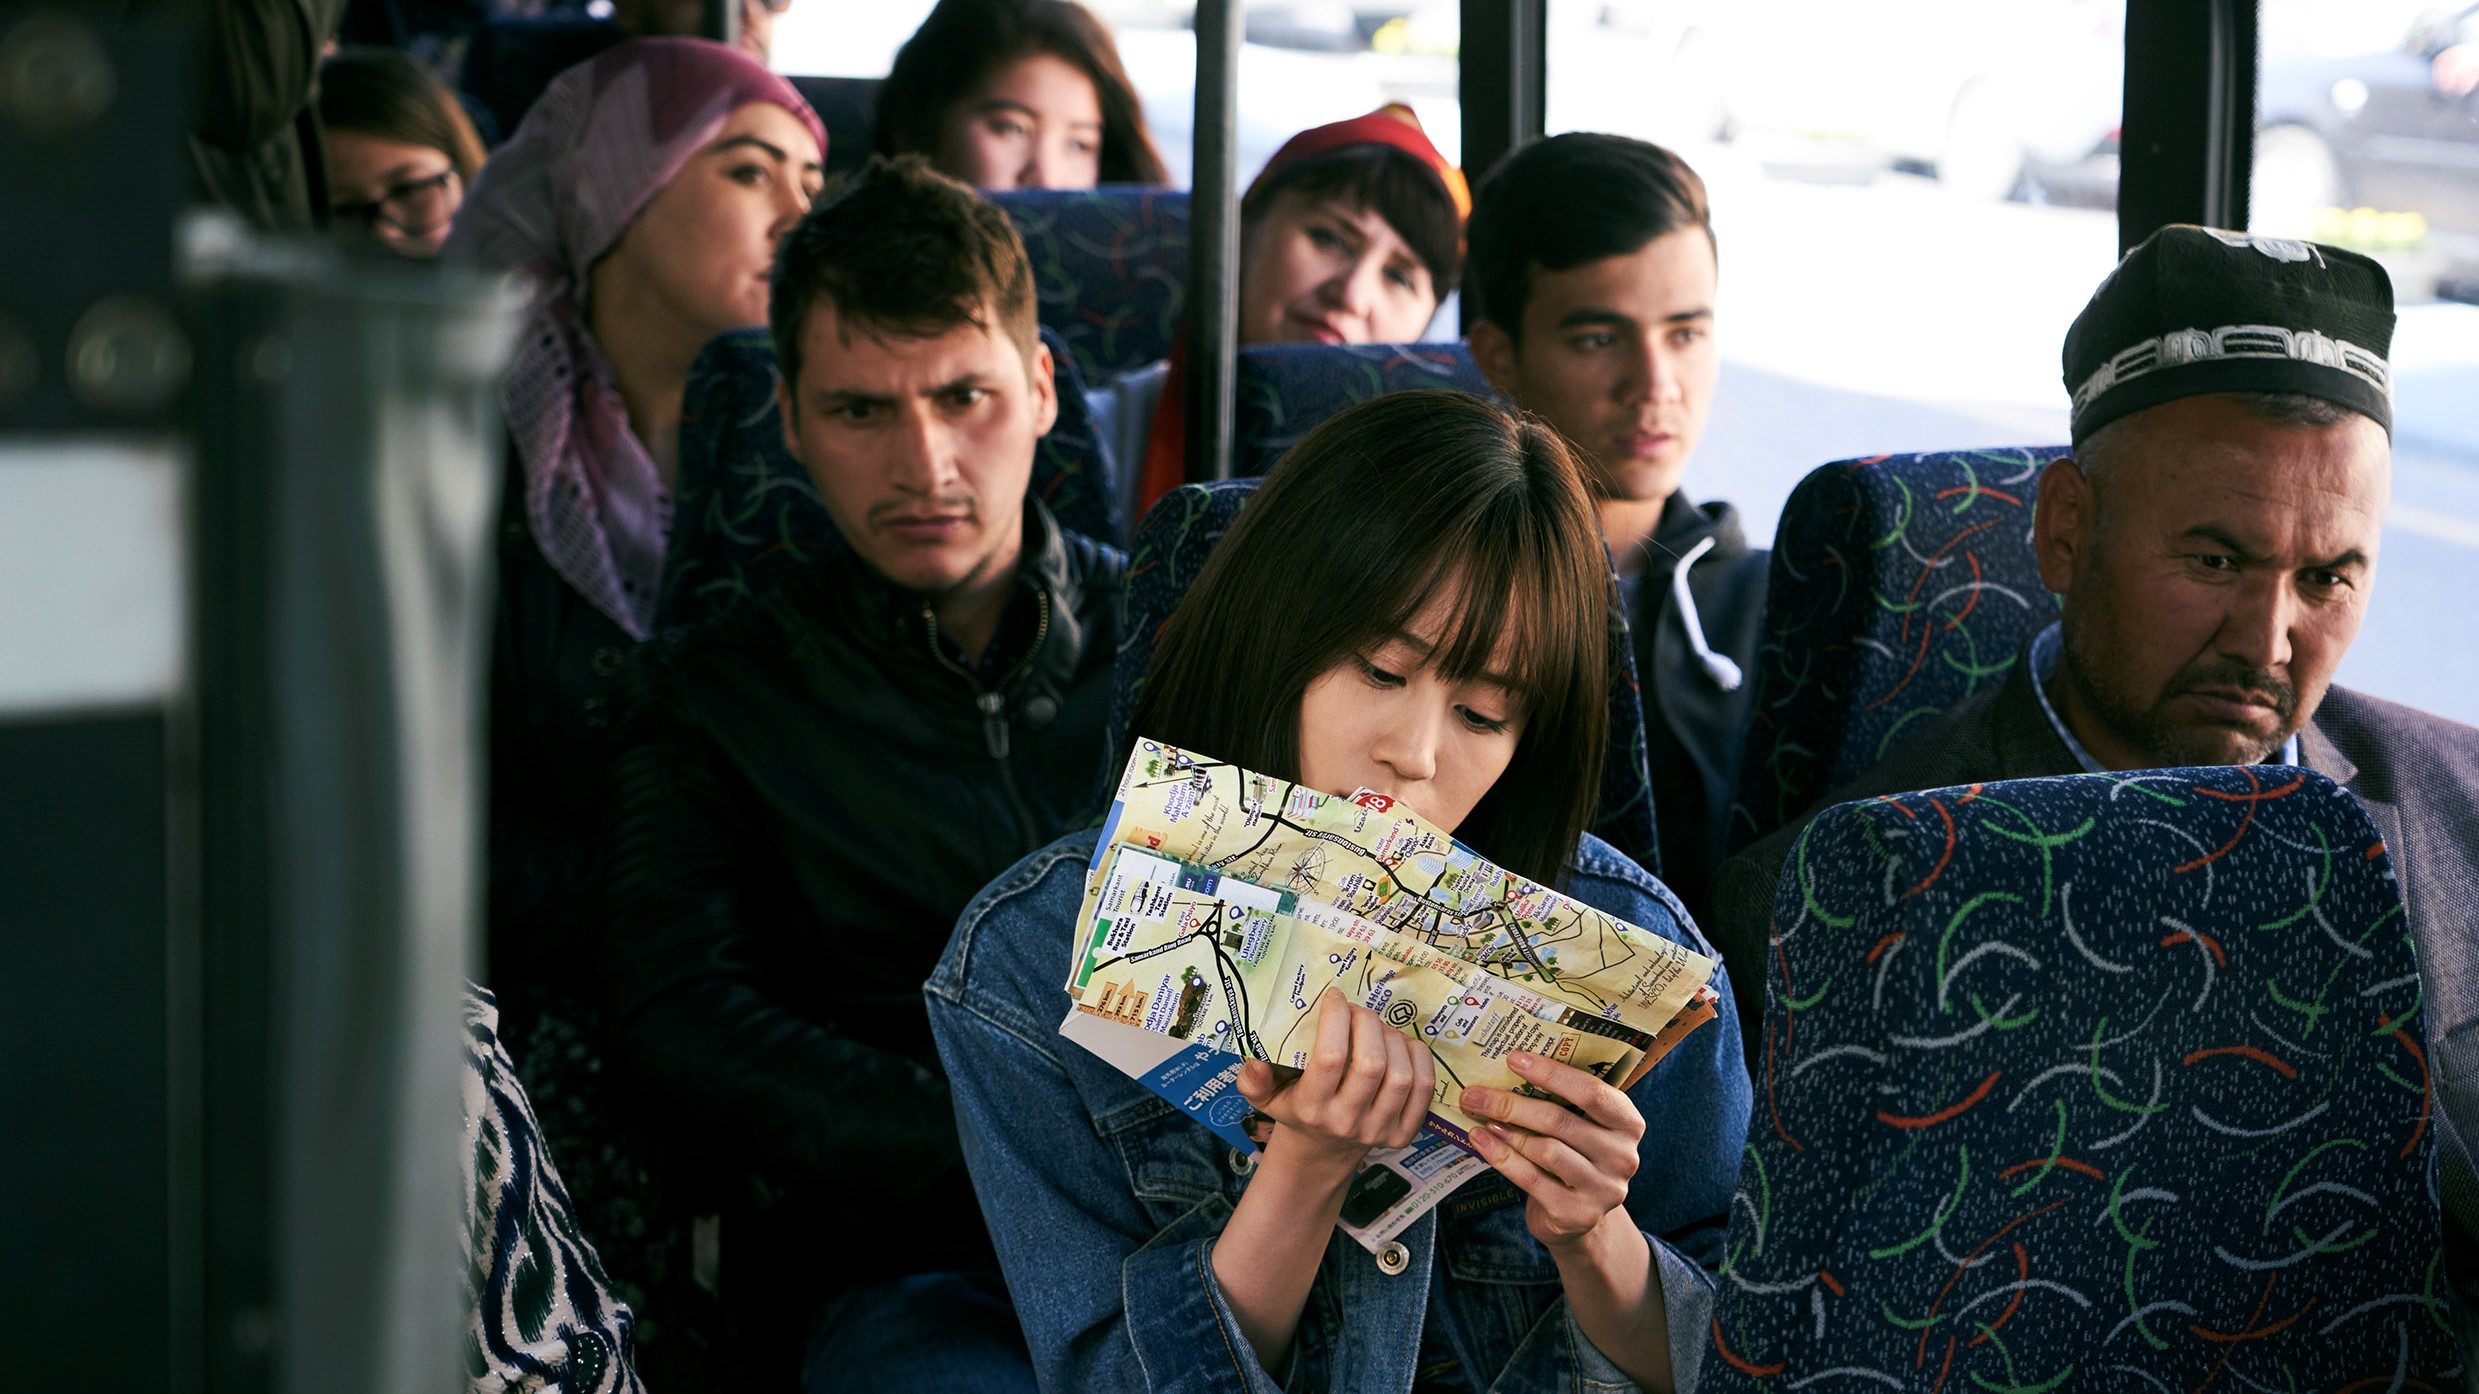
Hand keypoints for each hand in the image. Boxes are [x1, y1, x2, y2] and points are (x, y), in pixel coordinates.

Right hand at [1237, 989, 1435, 1172]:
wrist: (1323, 1151)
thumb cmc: (1296, 1109)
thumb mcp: (1266, 1097)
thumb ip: (1252, 1080)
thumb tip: (1255, 1063)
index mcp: (1311, 1110)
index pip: (1329, 1058)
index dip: (1336, 1019)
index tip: (1335, 998)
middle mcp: (1347, 1123)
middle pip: (1371, 1064)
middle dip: (1368, 1024)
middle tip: (1358, 1011)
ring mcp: (1379, 1131)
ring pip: (1401, 1075)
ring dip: (1393, 1038)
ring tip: (1378, 1029)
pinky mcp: (1404, 1134)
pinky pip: (1423, 1088)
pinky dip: (1418, 1057)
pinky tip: (1402, 1045)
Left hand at [1459, 1051, 1645, 1250]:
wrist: (1579, 1218)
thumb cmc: (1574, 1156)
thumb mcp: (1581, 1126)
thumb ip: (1560, 1101)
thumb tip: (1508, 1067)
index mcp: (1628, 1123)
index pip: (1591, 1091)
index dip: (1551, 1073)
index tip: (1513, 1059)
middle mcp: (1623, 1156)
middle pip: (1560, 1120)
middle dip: (1511, 1104)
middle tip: (1474, 1094)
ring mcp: (1603, 1189)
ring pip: (1546, 1150)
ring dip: (1507, 1132)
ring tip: (1480, 1120)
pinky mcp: (1577, 1214)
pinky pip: (1532, 1179)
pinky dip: (1501, 1157)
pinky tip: (1481, 1141)